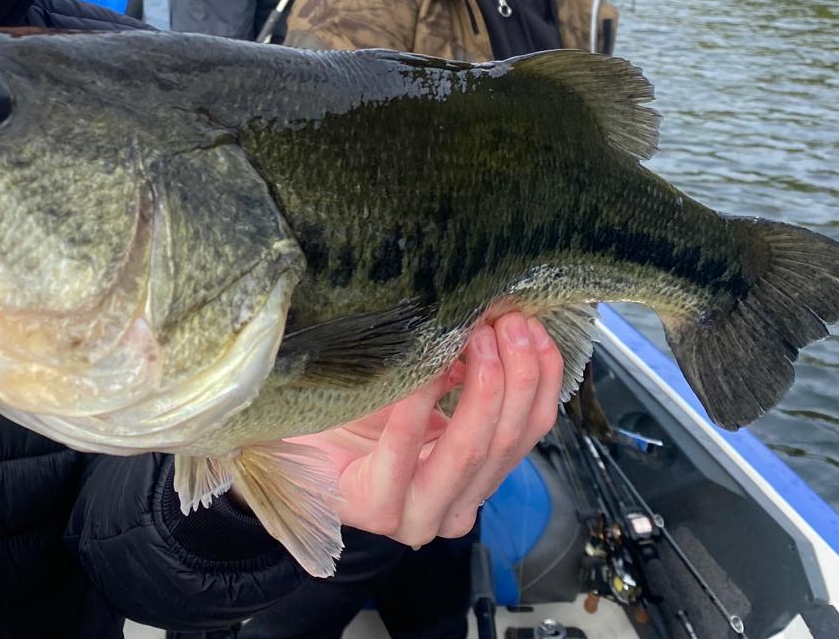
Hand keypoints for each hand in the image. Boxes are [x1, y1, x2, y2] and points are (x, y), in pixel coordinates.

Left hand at [286, 312, 561, 546]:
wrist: (297, 444)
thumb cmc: (358, 417)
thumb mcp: (422, 391)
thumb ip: (460, 372)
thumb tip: (493, 323)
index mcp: (478, 481)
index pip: (530, 431)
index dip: (541, 378)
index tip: (536, 328)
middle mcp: (458, 507)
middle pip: (505, 440)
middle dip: (514, 376)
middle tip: (506, 322)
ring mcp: (420, 517)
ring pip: (470, 451)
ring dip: (481, 387)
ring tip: (475, 337)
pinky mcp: (379, 510)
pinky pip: (406, 450)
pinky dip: (419, 404)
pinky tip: (424, 368)